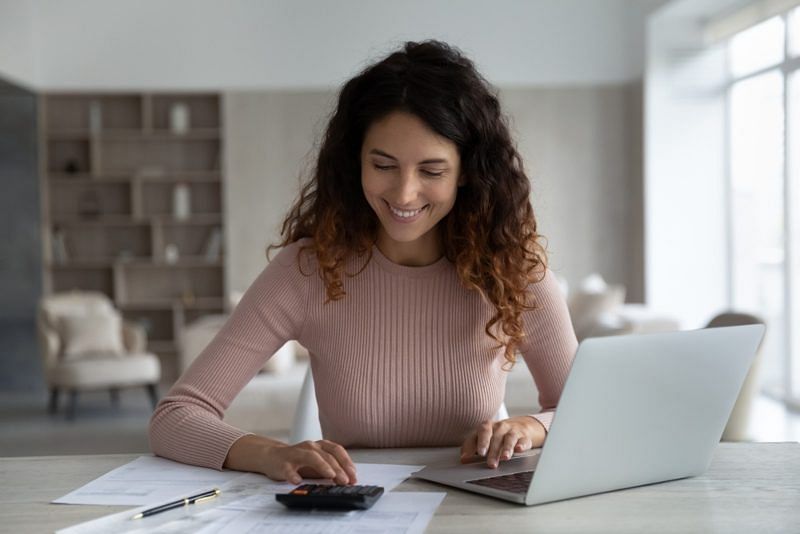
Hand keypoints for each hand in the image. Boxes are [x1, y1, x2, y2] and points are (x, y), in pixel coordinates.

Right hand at [225, 435, 356, 484]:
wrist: (271, 457)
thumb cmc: (297, 461)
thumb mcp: (316, 465)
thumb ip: (329, 470)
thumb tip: (347, 481)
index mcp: (319, 446)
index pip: (337, 451)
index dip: (347, 462)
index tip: (354, 476)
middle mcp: (309, 447)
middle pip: (327, 455)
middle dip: (338, 468)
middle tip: (346, 481)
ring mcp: (296, 454)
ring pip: (311, 456)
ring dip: (323, 466)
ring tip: (331, 475)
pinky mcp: (283, 463)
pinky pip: (288, 468)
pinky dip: (292, 474)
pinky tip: (297, 481)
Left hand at [460, 416, 545, 467]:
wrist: (518, 426)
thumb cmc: (495, 435)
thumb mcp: (481, 437)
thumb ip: (471, 447)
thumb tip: (463, 459)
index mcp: (487, 426)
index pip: (483, 432)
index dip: (481, 442)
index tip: (479, 453)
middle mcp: (500, 427)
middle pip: (496, 438)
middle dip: (493, 451)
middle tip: (491, 463)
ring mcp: (513, 431)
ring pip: (509, 438)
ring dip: (507, 448)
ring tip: (504, 458)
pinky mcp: (524, 437)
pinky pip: (523, 440)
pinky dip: (522, 445)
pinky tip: (519, 449)